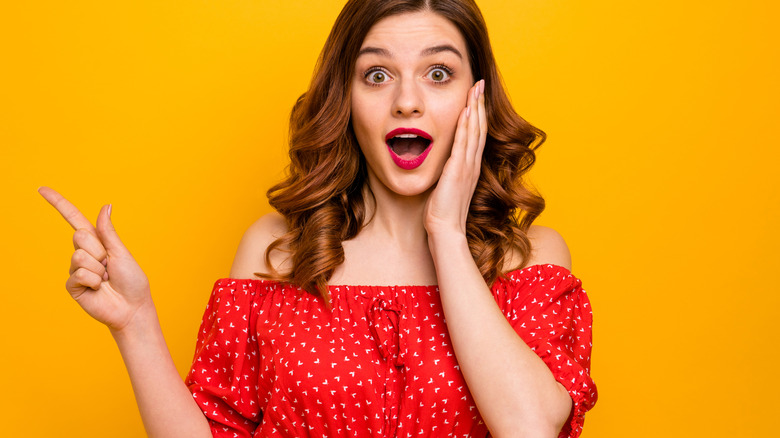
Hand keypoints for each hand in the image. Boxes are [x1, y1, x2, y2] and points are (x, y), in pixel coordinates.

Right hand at [39, 187, 151, 331]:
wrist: (132, 308)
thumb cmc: (132, 281)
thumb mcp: (121, 252)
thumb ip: (108, 232)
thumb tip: (106, 205)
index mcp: (97, 242)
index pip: (74, 219)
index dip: (58, 204)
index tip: (41, 189)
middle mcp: (83, 253)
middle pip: (80, 236)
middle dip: (100, 250)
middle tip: (110, 265)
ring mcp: (76, 269)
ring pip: (79, 256)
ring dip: (99, 269)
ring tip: (106, 279)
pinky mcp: (73, 285)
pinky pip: (79, 274)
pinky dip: (94, 281)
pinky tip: (99, 289)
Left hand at [424, 79, 486, 236]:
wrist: (445, 230)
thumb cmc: (442, 213)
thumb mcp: (446, 187)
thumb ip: (446, 173)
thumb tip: (441, 165)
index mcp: (469, 168)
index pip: (476, 135)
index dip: (477, 115)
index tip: (476, 98)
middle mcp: (472, 165)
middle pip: (479, 128)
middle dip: (479, 105)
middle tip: (479, 84)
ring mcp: (467, 167)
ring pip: (474, 131)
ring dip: (475, 109)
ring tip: (476, 89)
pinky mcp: (458, 170)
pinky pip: (464, 143)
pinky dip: (466, 126)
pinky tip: (466, 111)